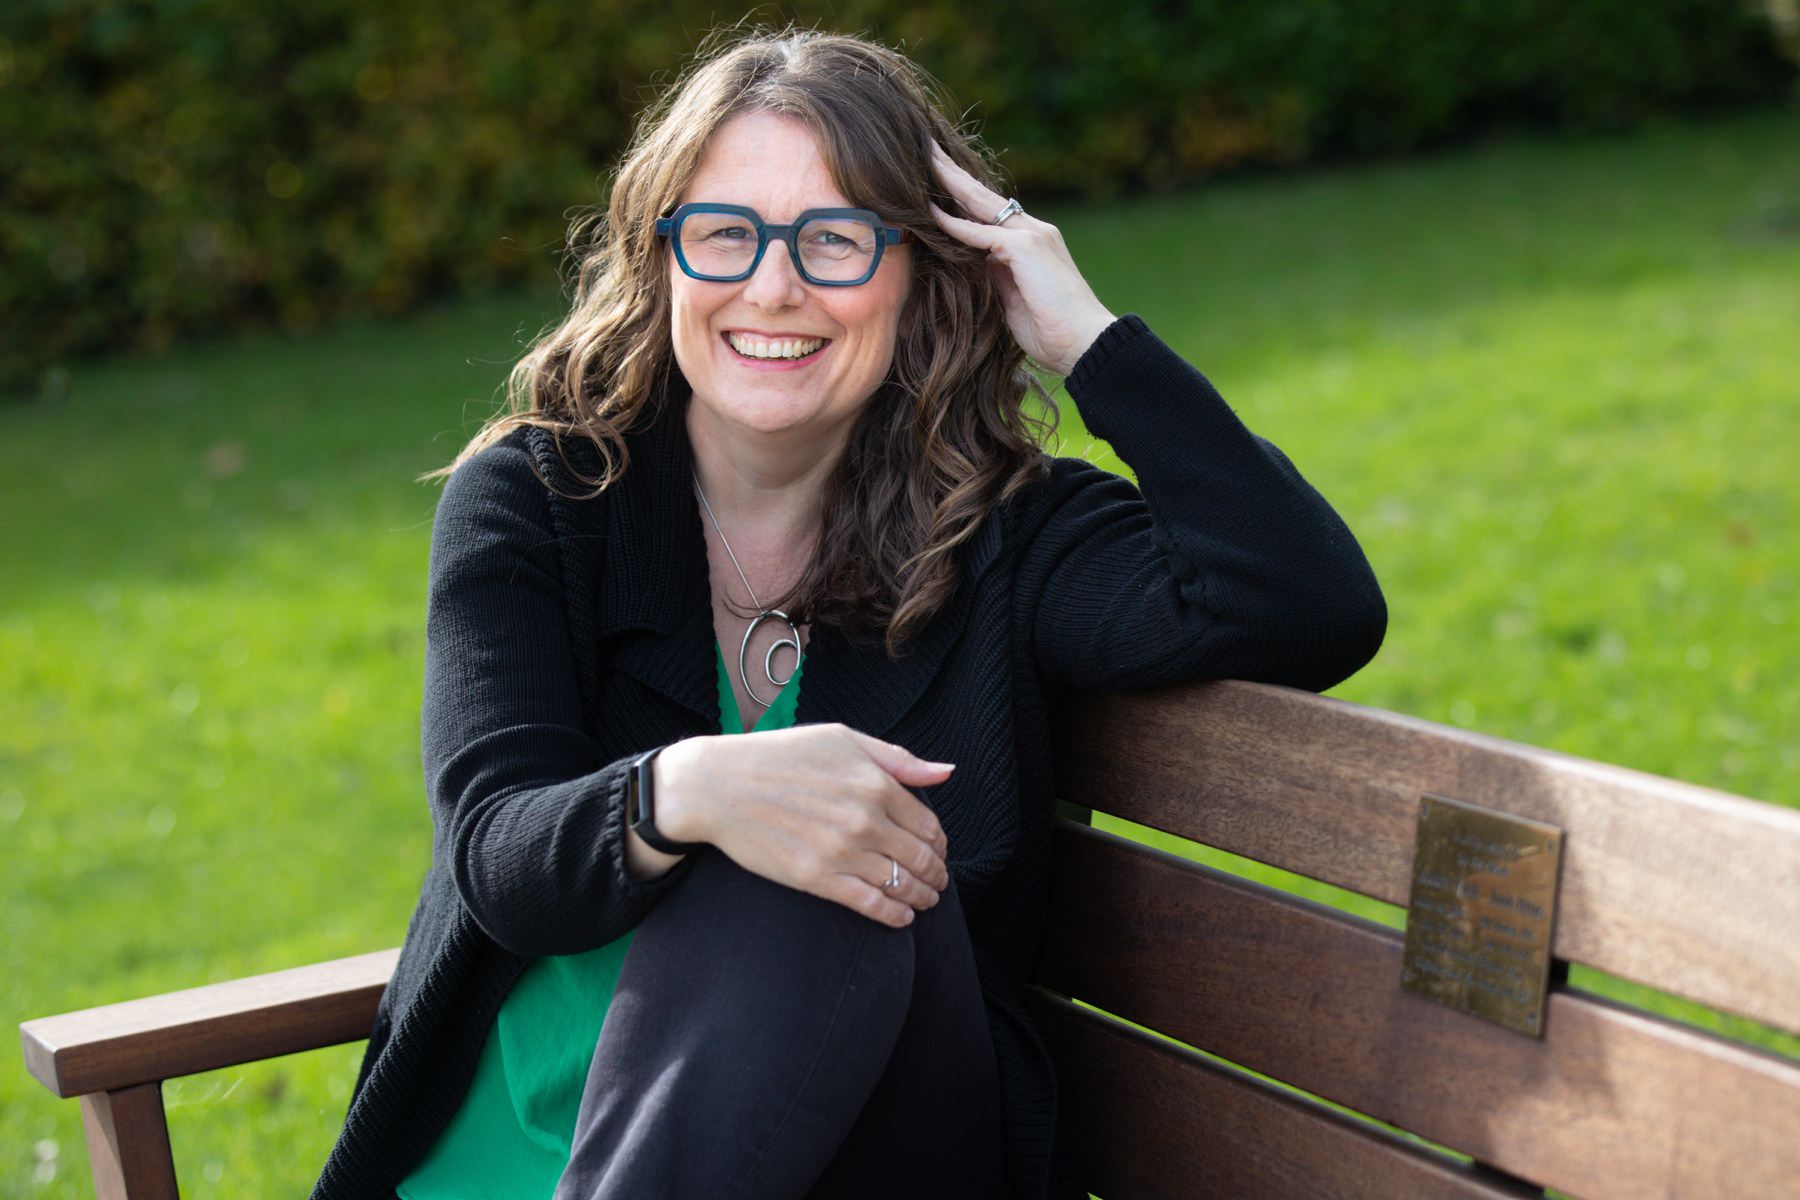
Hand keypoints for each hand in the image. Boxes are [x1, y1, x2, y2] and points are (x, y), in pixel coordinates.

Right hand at [651, 724, 951, 927]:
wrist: (719, 785)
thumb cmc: (781, 755)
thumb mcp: (843, 739)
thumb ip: (898, 760)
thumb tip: (946, 773)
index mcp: (876, 784)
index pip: (929, 826)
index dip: (940, 845)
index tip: (939, 852)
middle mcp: (865, 820)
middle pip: (921, 859)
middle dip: (936, 874)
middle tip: (938, 882)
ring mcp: (841, 852)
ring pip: (901, 885)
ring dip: (921, 897)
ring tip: (924, 901)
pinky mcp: (816, 878)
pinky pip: (870, 904)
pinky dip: (894, 915)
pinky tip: (901, 917)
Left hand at [928, 140, 1116, 375]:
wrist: (1084, 342)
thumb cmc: (1052, 329)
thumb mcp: (1016, 299)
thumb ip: (997, 276)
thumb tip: (976, 264)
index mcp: (1033, 242)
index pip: (992, 212)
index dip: (966, 196)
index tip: (940, 181)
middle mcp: (1034, 230)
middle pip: (985, 197)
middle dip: (955, 174)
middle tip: (929, 151)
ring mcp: (1031, 236)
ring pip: (982, 204)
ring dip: (952, 183)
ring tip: (926, 162)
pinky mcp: (1025, 248)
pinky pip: (981, 233)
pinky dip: (956, 225)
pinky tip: (932, 213)